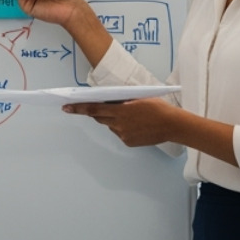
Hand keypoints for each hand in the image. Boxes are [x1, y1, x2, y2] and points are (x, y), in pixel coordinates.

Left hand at [61, 97, 183, 147]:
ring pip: (110, 125)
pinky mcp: (128, 141)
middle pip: (99, 117)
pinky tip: (135, 124)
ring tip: (129, 115)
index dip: (78, 108)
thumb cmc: (158, 107)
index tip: (66, 107)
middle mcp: (118, 123)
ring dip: (112, 119)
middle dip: (93, 112)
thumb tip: (110, 100)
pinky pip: (119, 133)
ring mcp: (123, 134)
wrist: (172, 124)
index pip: (93, 109)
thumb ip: (122, 99)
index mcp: (120, 110)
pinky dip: (122, 127)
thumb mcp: (138, 97)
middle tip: (84, 107)